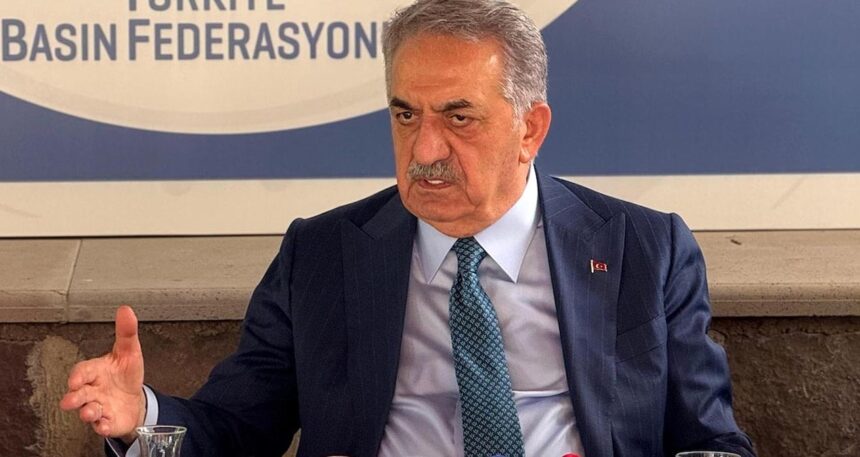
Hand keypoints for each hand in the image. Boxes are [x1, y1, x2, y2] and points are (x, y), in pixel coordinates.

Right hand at [60, 305, 145, 441]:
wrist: (134, 399)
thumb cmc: (125, 374)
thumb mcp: (129, 351)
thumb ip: (126, 332)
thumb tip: (126, 310)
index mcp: (95, 371)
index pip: (81, 371)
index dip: (78, 374)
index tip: (76, 378)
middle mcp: (93, 390)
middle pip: (78, 394)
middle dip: (74, 397)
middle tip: (71, 400)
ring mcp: (98, 407)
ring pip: (87, 411)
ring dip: (87, 412)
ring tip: (90, 412)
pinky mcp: (106, 422)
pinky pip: (101, 426)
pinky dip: (102, 426)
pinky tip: (104, 425)